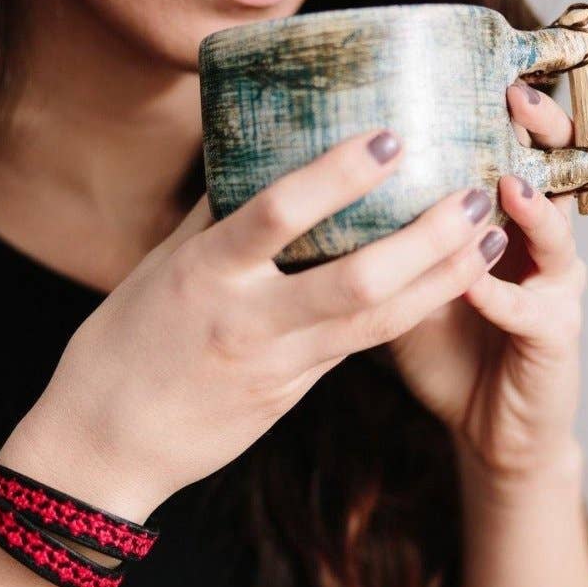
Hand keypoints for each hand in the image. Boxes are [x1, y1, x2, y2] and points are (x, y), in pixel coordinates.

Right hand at [1, 130, 501, 521]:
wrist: (102, 447)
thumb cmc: (119, 349)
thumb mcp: (156, 271)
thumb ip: (212, 220)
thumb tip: (252, 159)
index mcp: (203, 274)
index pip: (277, 215)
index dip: (338, 176)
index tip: (390, 139)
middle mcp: (247, 320)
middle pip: (356, 280)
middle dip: (426, 239)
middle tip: (475, 196)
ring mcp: (275, 365)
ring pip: (374, 323)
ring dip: (438, 281)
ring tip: (485, 240)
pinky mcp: (290, 395)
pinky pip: (355, 347)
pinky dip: (403, 314)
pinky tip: (441, 286)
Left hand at [388, 81, 587, 481]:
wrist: (487, 427)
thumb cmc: (446, 351)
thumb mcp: (405, 289)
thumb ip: (383, 245)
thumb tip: (312, 206)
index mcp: (503, 228)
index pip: (512, 155)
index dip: (501, 118)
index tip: (472, 81)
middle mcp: (536, 249)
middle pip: (552, 175)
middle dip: (537, 136)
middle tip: (513, 102)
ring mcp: (554, 289)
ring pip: (556, 236)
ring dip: (530, 209)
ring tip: (504, 184)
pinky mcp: (556, 335)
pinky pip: (531, 309)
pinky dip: (500, 296)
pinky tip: (471, 283)